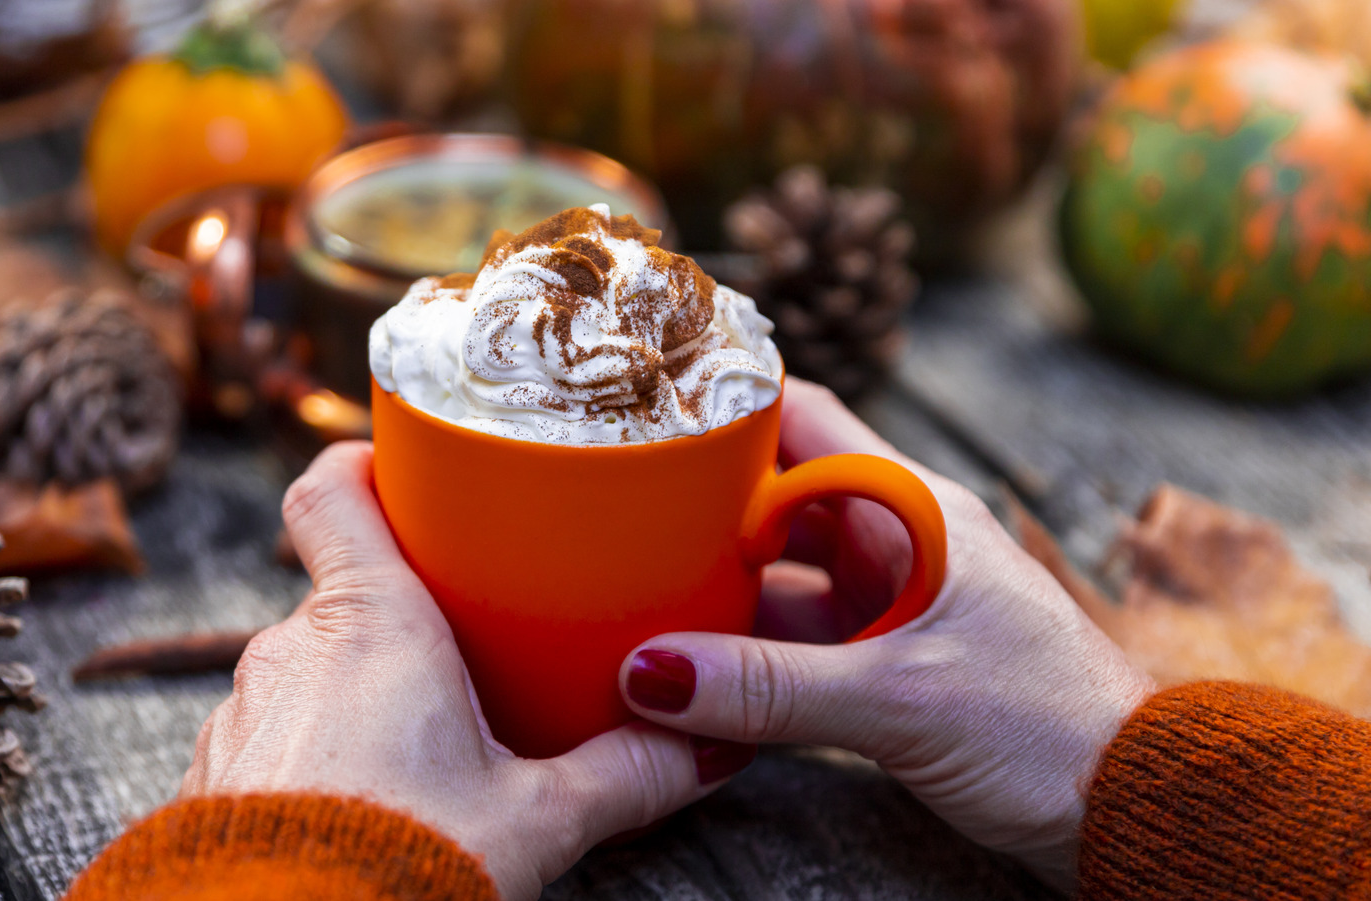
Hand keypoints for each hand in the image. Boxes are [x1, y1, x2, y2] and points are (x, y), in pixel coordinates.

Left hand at [181, 442, 751, 900]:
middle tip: (471, 644)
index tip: (408, 472)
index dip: (364, 465)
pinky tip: (370, 797)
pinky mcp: (217, 777)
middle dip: (405, 609)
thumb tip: (705, 745)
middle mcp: (290, 648)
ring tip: (428, 739)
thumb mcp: (537, 821)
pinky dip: (321, 745)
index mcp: (370, 622)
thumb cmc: (398, 867)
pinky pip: (277, 730)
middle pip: (343, 587)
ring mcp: (243, 712)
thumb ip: (626, 775)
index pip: (331, 491)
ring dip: (361, 684)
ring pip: (312, 666)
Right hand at [618, 378, 1156, 889]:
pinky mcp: (887, 659)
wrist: (1133, 807)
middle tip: (612, 518)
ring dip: (717, 587)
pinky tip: (690, 667)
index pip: (803, 421)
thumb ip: (769, 689)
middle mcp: (897, 540)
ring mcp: (891, 600)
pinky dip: (745, 648)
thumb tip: (651, 675)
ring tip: (630, 595)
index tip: (642, 417)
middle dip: (699, 508)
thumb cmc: (1051, 730)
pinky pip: (796, 636)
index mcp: (914, 510)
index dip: (724, 411)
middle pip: (775, 497)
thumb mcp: (900, 699)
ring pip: (779, 572)